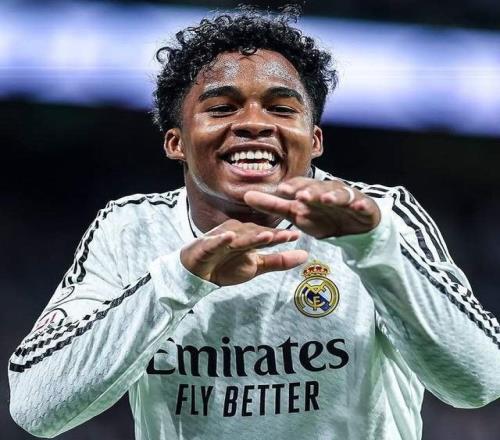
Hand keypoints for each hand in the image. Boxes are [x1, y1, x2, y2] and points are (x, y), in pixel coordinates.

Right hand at [180, 219, 307, 285]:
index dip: (281, 236)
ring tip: (266, 236)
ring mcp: (221, 238)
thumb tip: (305, 255)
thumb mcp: (256, 267)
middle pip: (255, 234)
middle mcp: (237, 233)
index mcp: (249, 236)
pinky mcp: (205, 245)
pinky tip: (229, 237)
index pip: (267, 235)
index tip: (297, 235)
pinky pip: (214, 242)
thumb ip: (279, 261)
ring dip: (251, 236)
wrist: (196, 274)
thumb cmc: (227, 267)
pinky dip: (220, 239)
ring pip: (238, 237)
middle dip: (271, 234)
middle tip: (287, 234)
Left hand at [244, 177, 380, 238]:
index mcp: (312, 191)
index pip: (301, 186)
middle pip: (320, 187)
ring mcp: (347, 197)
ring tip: (327, 199)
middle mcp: (328, 190)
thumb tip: (246, 196)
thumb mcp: (296, 214)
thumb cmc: (322, 216)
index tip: (281, 190)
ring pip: (340, 193)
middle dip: (311, 191)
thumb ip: (273, 205)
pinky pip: (362, 204)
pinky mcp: (363, 206)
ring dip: (333, 195)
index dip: (293, 187)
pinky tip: (355, 206)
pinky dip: (359, 204)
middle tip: (302, 196)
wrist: (354, 227)